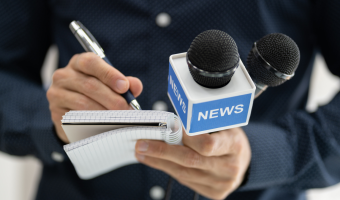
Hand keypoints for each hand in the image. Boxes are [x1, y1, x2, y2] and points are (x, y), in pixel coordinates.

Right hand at [47, 52, 142, 142]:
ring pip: (83, 103)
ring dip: (104, 112)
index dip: (109, 74)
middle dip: (112, 98)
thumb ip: (124, 84)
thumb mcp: (110, 85)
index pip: (91, 62)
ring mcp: (57, 94)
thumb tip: (135, 86)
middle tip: (127, 110)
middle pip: (89, 85)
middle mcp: (64, 75)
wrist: (76, 115)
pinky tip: (105, 125)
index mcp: (79, 63)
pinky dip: (93, 122)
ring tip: (119, 119)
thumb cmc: (96, 95)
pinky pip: (76, 118)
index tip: (124, 87)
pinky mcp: (56, 112)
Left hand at [135, 128, 250, 198]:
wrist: (242, 162)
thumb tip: (172, 121)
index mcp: (234, 145)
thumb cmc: (229, 138)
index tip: (168, 128)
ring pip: (184, 173)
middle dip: (162, 152)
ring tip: (143, 153)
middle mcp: (229, 167)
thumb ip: (202, 124)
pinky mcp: (214, 193)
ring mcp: (222, 183)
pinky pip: (186, 181)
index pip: (207, 144)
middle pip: (190, 161)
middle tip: (142, 144)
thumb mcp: (223, 124)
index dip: (186, 137)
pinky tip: (157, 162)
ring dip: (160, 162)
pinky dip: (169, 170)